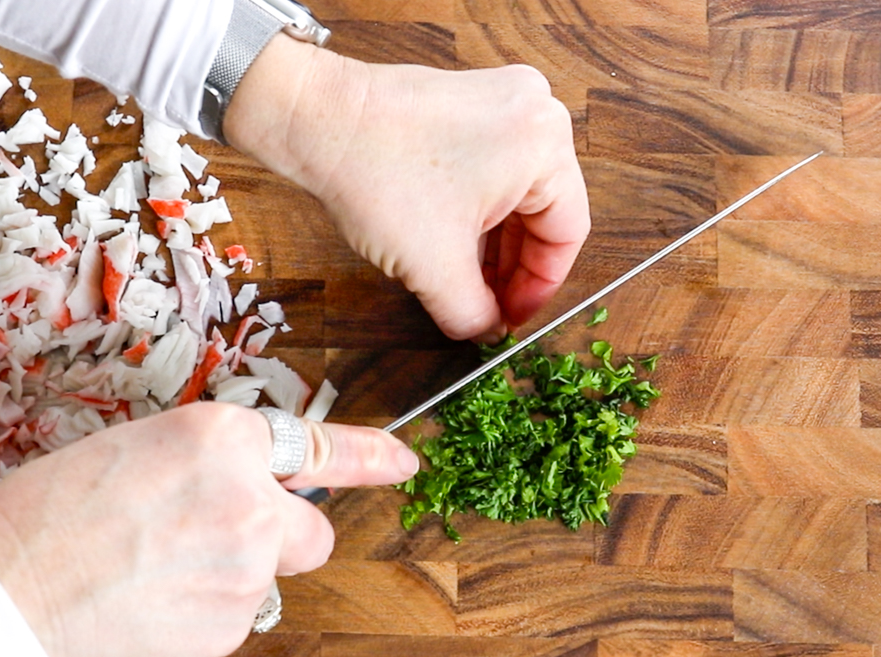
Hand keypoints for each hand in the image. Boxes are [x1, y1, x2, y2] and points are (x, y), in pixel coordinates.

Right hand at [0, 402, 417, 656]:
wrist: (6, 594)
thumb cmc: (49, 511)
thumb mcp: (134, 448)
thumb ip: (207, 464)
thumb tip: (237, 486)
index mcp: (220, 439)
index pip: (317, 444)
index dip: (367, 455)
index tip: (403, 461)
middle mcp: (249, 502)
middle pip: (310, 532)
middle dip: (279, 536)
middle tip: (215, 540)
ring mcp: (245, 572)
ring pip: (264, 579)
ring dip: (227, 577)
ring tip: (149, 575)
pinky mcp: (228, 629)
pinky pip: (231, 619)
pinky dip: (199, 615)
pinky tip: (145, 606)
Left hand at [225, 37, 589, 341]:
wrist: (314, 122)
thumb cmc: (375, 175)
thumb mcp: (435, 268)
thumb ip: (472, 314)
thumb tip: (488, 332)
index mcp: (545, 144)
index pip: (566, 233)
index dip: (539, 288)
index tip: (513, 318)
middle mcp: (534, 111)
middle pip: (541, 211)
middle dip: (512, 268)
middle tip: (489, 309)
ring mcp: (500, 101)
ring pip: (511, 193)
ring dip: (491, 244)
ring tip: (466, 286)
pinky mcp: (465, 103)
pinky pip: (485, 169)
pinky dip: (472, 212)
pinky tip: (451, 248)